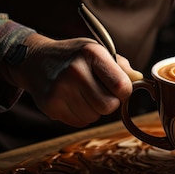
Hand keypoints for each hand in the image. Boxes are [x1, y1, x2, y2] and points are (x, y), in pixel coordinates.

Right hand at [1, 33, 141, 126]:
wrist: (35, 60)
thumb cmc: (73, 56)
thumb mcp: (96, 51)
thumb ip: (119, 66)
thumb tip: (140, 79)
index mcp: (91, 53)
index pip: (122, 86)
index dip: (124, 91)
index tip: (117, 87)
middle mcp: (75, 70)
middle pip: (109, 106)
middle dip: (109, 102)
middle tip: (99, 91)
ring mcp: (60, 89)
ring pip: (95, 116)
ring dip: (94, 109)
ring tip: (82, 93)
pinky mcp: (50, 106)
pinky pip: (80, 122)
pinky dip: (80, 115)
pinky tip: (71, 99)